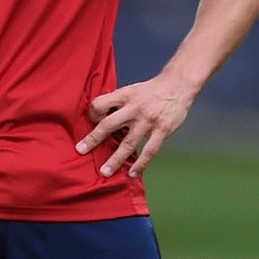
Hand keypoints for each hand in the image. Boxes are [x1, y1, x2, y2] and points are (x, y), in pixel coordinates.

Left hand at [75, 76, 192, 178]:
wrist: (178, 85)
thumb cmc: (150, 90)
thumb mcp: (131, 90)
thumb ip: (117, 104)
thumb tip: (98, 118)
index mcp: (124, 95)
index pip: (100, 104)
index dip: (93, 113)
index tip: (92, 122)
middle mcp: (134, 108)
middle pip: (109, 125)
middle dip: (94, 139)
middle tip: (81, 150)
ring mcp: (148, 120)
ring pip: (128, 143)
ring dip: (115, 159)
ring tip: (105, 172)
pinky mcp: (162, 130)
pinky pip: (149, 150)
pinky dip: (140, 164)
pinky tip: (132, 173)